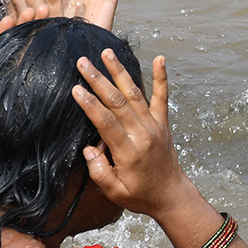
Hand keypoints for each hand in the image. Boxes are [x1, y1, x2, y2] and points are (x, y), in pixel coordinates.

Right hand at [72, 50, 187, 218]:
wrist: (171, 194)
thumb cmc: (139, 194)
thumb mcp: (114, 192)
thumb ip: (99, 171)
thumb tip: (90, 148)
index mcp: (129, 151)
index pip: (106, 122)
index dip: (90, 105)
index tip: (76, 88)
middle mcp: (143, 133)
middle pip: (118, 102)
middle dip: (98, 80)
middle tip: (82, 62)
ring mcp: (155, 125)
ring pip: (135, 93)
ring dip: (120, 71)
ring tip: (107, 53)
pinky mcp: (163, 122)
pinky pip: (162, 96)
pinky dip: (161, 77)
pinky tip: (160, 59)